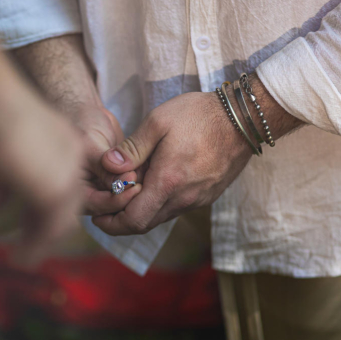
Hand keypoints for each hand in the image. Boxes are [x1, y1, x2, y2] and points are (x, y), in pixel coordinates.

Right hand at [0, 93, 85, 264]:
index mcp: (64, 143)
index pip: (65, 182)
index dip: (49, 204)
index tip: (31, 219)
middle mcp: (72, 159)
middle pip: (70, 203)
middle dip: (49, 226)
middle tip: (31, 243)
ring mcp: (66, 177)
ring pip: (62, 220)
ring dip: (42, 241)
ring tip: (24, 256)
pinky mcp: (54, 192)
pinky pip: (49, 230)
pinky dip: (35, 246)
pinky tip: (20, 257)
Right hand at [12, 35, 140, 214]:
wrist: (85, 112)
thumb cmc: (80, 123)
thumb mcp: (90, 143)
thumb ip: (103, 166)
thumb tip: (121, 185)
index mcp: (73, 189)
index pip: (96, 206)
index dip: (116, 200)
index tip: (135, 186)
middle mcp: (87, 193)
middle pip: (110, 209)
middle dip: (129, 199)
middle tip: (146, 185)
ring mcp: (101, 188)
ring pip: (122, 200)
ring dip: (135, 192)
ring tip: (150, 179)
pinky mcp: (115, 181)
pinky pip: (129, 188)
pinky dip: (139, 184)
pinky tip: (151, 174)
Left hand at [91, 74, 301, 234]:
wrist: (244, 118)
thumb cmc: (199, 116)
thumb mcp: (158, 122)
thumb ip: (131, 148)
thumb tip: (107, 166)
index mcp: (168, 182)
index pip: (134, 221)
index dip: (111, 224)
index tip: (96, 215)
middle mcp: (184, 198)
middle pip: (145, 223)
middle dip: (121, 220)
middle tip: (104, 207)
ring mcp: (198, 199)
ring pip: (161, 216)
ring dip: (141, 209)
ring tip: (125, 190)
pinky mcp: (207, 195)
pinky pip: (176, 207)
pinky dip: (158, 202)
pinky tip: (151, 183)